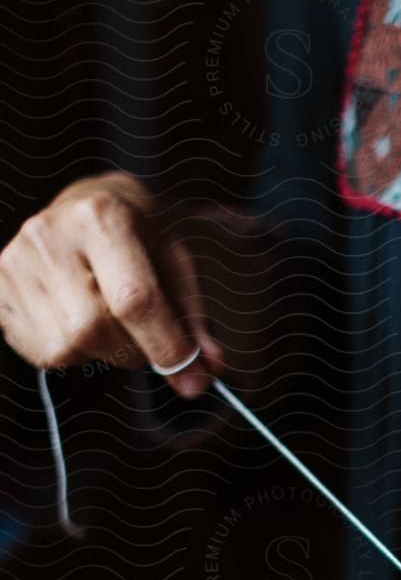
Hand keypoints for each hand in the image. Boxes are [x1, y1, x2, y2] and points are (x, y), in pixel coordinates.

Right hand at [0, 172, 222, 395]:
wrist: (87, 204)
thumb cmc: (140, 236)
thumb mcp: (177, 264)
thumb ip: (191, 320)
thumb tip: (203, 374)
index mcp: (103, 217)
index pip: (134, 299)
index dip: (165, 346)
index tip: (192, 376)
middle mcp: (51, 234)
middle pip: (96, 329)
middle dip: (133, 351)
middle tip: (145, 337)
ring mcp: (16, 260)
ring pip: (67, 347)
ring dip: (102, 353)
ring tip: (109, 320)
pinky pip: (42, 353)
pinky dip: (73, 352)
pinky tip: (79, 320)